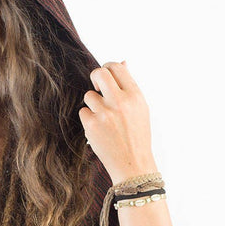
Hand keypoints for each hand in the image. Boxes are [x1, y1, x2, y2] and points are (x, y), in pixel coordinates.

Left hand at [79, 61, 156, 184]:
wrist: (132, 164)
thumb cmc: (137, 135)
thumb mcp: (140, 108)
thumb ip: (129, 86)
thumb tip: (123, 61)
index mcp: (135, 95)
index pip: (117, 67)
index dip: (108, 67)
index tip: (105, 75)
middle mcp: (120, 102)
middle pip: (99, 73)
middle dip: (95, 77)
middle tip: (96, 86)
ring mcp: (105, 113)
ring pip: (88, 95)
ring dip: (93, 104)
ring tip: (104, 118)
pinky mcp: (92, 125)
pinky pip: (83, 112)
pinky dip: (88, 119)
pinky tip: (99, 129)